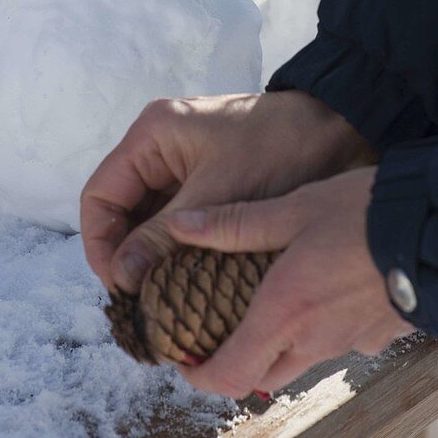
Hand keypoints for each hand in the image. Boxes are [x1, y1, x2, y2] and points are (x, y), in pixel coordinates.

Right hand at [80, 91, 370, 293]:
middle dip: (127, 259)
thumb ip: (166, 236)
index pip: (100, 196)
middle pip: (122, 212)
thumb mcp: (218, 193)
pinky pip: (179, 223)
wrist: (337, 130)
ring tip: (163, 303)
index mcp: (152, 136)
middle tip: (142, 306)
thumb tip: (122, 281)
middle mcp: (160, 148)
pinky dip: (178, 252)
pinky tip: (187, 284)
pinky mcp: (208, 184)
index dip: (100, 245)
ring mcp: (184, 167)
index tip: (120, 288)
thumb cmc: (278, 147)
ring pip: (149, 222)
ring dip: (153, 259)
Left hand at [163, 167, 410, 398]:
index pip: (228, 376)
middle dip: (233, 358)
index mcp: (284, 314)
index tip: (184, 353)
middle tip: (217, 323)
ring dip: (276, 340)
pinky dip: (316, 325)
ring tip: (266, 297)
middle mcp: (314, 340)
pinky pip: (336, 341)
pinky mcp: (377, 333)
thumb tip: (181, 226)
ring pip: (299, 358)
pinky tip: (320, 286)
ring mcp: (349, 341)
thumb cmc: (363, 214)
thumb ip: (236, 223)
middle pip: (260, 375)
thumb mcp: (295, 207)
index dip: (198, 374)